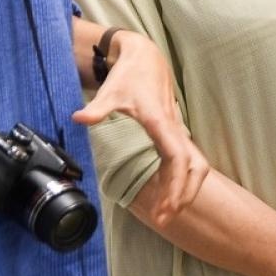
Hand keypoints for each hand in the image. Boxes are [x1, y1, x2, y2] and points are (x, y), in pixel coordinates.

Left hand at [73, 31, 207, 222]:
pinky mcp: (176, 133)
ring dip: (187, 189)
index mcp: (161, 122)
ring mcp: (178, 131)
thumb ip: (97, 108)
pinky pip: (188, 160)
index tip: (165, 207)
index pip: (177, 158)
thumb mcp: (111, 91)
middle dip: (183, 194)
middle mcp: (175, 128)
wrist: (145, 58)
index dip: (174, 184)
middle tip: (164, 218)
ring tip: (168, 211)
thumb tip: (78, 118)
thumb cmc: (129, 75)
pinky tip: (168, 193)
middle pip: (194, 167)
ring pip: (197, 165)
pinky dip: (183, 180)